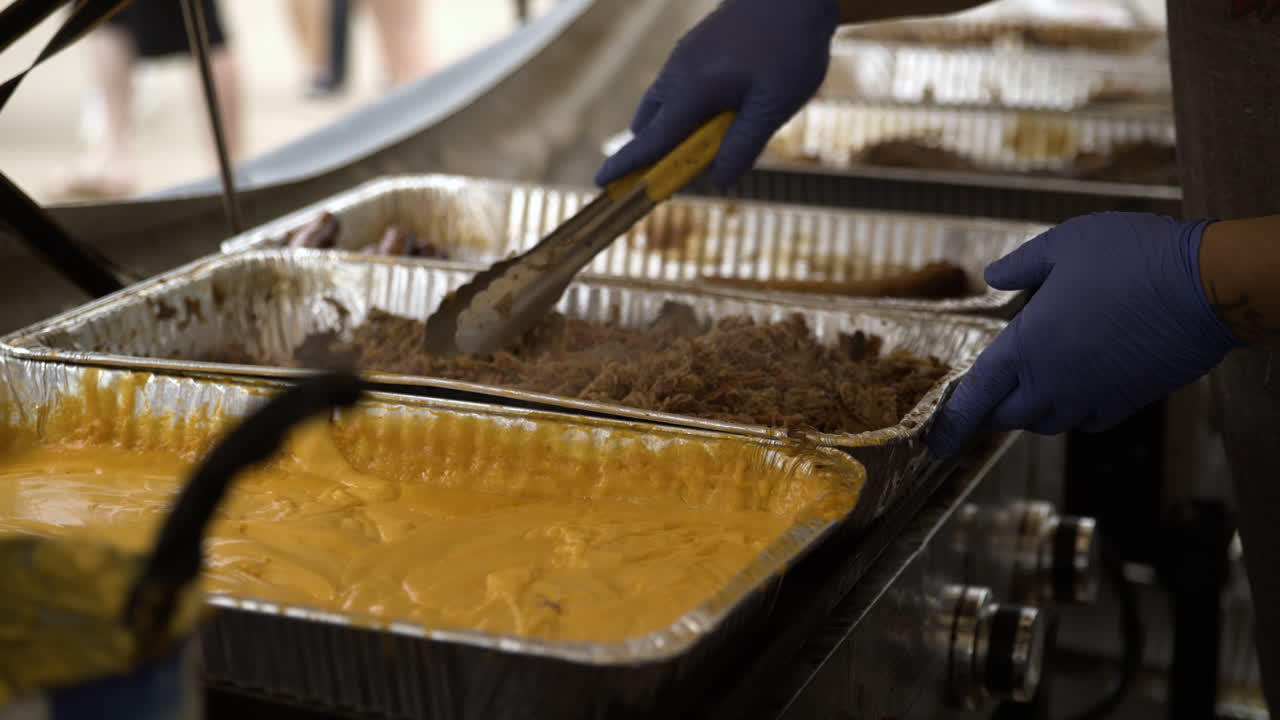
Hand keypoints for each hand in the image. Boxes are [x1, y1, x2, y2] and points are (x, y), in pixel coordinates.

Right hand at [595, 0, 837, 187]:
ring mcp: (684, 56)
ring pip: (663, 103)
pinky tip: (730, 102)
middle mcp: (678, 72)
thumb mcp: (772, 106)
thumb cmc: (788, 46)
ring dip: (677, 128)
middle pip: (649, 124)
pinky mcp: (695, 47)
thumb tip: (717, 180)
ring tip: (723, 131)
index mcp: (692, 90)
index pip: (650, 139)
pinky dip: (687, 107)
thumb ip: (743, 146)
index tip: (601, 182)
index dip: (626, 164)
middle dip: (656, 150)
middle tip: (690, 167)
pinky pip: (678, 86)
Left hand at [929, 213, 1240, 456]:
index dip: (954, 420)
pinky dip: (1074, 413)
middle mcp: (1055, 381)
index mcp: (1027, 347)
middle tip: (984, 403)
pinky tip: (1077, 390)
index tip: (936, 442)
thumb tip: (993, 276)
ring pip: (1049, 422)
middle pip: (1009, 416)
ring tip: (1028, 390)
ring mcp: (1094, 396)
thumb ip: (1022, 264)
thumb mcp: (1063, 243)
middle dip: (992, 412)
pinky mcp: (1130, 401)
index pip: (977, 394)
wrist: (1203, 288)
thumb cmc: (1130, 258)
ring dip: (1032, 411)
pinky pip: (1090, 421)